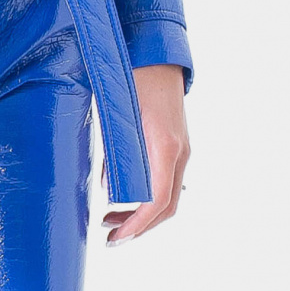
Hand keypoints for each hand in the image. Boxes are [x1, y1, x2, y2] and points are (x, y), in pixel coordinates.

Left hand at [104, 65, 189, 245]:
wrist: (155, 52)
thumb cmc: (132, 80)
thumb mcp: (116, 119)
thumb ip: (114, 155)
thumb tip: (108, 189)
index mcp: (166, 148)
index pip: (158, 202)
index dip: (137, 225)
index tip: (116, 238)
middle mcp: (179, 153)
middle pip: (167, 206)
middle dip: (139, 227)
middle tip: (110, 238)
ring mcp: (181, 149)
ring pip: (168, 195)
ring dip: (141, 213)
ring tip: (110, 220)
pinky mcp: (174, 144)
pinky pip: (166, 179)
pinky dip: (147, 194)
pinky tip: (122, 194)